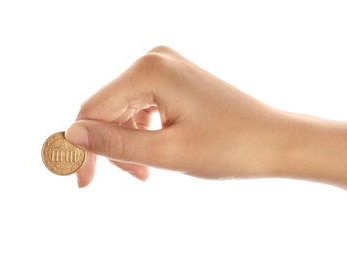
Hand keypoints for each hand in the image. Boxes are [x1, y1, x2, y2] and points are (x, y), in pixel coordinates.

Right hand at [66, 46, 289, 186]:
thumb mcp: (167, 151)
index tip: (83, 183)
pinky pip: (144, 107)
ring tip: (149, 170)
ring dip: (129, 143)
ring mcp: (167, 68)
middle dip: (112, 146)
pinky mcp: (176, 80)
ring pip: (126, 110)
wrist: (274, 140)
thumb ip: (116, 144)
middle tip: (133, 176)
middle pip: (109, 108)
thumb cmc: (231, 146)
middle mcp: (156, 60)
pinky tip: (157, 151)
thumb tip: (72, 135)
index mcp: (150, 70)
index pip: (94, 109)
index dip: (83, 148)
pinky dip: (144, 133)